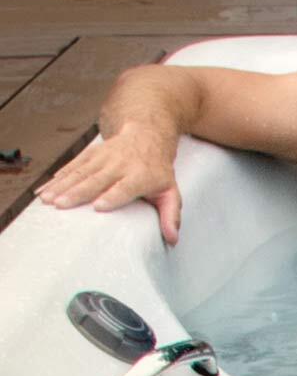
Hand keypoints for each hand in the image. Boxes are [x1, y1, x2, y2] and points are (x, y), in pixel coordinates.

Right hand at [36, 129, 183, 244]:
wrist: (147, 136)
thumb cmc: (158, 171)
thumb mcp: (170, 192)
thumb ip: (171, 215)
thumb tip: (173, 240)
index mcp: (141, 176)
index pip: (125, 187)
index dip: (112, 196)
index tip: (98, 207)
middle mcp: (121, 165)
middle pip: (97, 180)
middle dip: (78, 192)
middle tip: (60, 205)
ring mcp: (104, 157)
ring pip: (81, 172)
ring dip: (62, 185)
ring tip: (47, 200)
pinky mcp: (91, 153)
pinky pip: (72, 165)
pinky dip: (58, 177)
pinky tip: (44, 189)